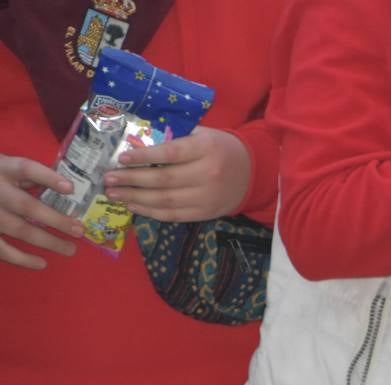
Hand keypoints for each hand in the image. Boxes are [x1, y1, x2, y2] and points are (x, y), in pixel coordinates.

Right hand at [0, 155, 85, 268]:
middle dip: (55, 219)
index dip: (48, 178)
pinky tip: (42, 263)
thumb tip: (67, 187)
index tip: (71, 188)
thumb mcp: (5, 166)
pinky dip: (22, 258)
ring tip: (70, 250)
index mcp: (3, 168)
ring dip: (47, 241)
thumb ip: (28, 175)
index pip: (26, 170)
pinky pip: (2, 248)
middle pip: (26, 206)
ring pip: (18, 229)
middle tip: (79, 231)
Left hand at [103, 126, 252, 220]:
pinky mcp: (206, 213)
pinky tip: (133, 205)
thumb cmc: (219, 148)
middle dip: (132, 180)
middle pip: (164, 180)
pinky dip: (151, 212)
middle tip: (108, 179)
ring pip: (166, 201)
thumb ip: (175, 137)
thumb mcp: (202, 134)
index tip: (121, 158)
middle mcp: (208, 174)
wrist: (251, 172)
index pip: (171, 154)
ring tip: (114, 193)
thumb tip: (136, 141)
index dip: (144, 157)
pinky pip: (174, 215)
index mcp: (207, 149)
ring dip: (135, 198)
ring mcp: (208, 197)